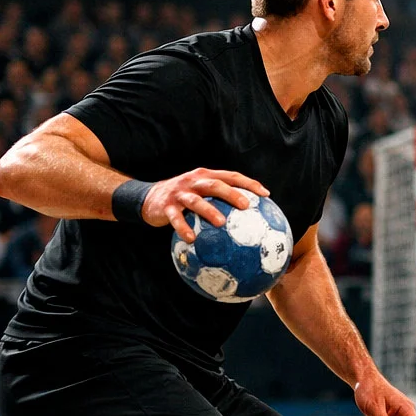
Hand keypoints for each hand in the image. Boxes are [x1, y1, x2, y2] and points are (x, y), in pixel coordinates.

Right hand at [143, 168, 270, 241]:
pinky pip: (176, 218)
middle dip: (232, 194)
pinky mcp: (166, 206)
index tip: (266, 194)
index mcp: (206, 176)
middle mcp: (194, 181)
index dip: (249, 183)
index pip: (231, 176)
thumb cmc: (184, 199)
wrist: (149, 198)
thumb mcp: (202, 194)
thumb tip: (252, 220)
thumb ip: (222, 201)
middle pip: (215, 185)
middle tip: (246, 206)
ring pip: (196, 201)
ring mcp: (180, 193)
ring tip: (221, 223)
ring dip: (209, 211)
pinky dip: (183, 228)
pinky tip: (192, 239)